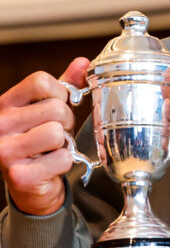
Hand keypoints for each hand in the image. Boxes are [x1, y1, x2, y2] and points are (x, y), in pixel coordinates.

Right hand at [0, 58, 88, 215]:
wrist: (28, 184)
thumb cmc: (38, 140)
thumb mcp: (47, 107)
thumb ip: (64, 84)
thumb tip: (83, 63)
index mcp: (5, 103)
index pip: (40, 80)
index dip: (59, 93)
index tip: (56, 106)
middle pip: (55, 108)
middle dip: (65, 121)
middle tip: (54, 133)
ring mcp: (5, 151)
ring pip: (57, 132)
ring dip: (64, 143)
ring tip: (51, 148)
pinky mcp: (19, 176)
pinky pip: (61, 158)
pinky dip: (63, 162)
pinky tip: (49, 166)